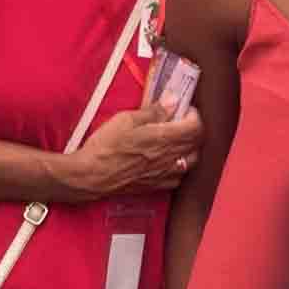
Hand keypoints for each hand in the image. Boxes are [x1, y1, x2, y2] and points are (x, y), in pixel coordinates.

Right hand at [57, 107, 202, 201]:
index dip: (194, 115)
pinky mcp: (156, 186)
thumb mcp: (126, 119)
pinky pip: (178, 177)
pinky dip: (178, 166)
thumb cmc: (105, 147)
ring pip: (191, 162)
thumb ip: (153, 111)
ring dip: (189, 149)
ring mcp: (164, 175)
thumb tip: (172, 101)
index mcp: (163, 139)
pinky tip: (167, 160)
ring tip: (176, 140)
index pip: (196, 128)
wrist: (91, 176)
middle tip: (180, 121)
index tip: (184, 109)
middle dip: (192, 129)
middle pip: (197, 144)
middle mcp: (169, 159)